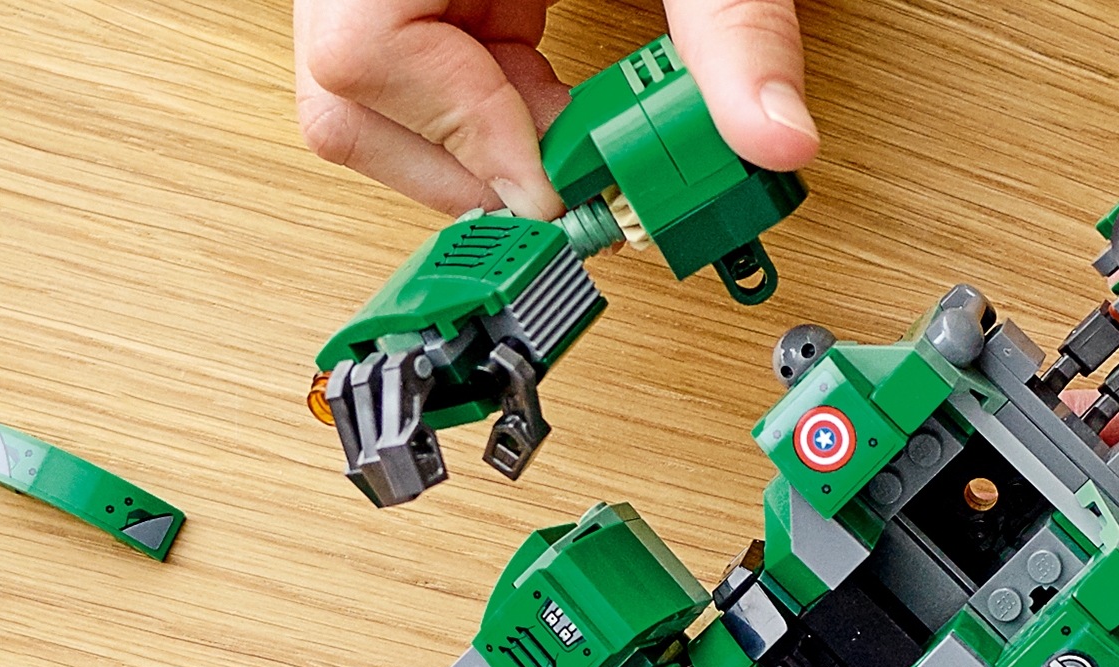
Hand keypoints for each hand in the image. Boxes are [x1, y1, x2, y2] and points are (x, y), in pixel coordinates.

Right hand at [295, 0, 814, 215]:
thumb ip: (733, 23)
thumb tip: (772, 134)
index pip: (360, 51)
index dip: (457, 135)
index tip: (555, 183)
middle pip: (346, 90)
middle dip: (461, 162)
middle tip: (566, 190)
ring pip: (371, 94)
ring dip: (474, 146)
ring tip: (572, 148)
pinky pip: (424, 66)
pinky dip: (494, 111)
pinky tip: (562, 107)